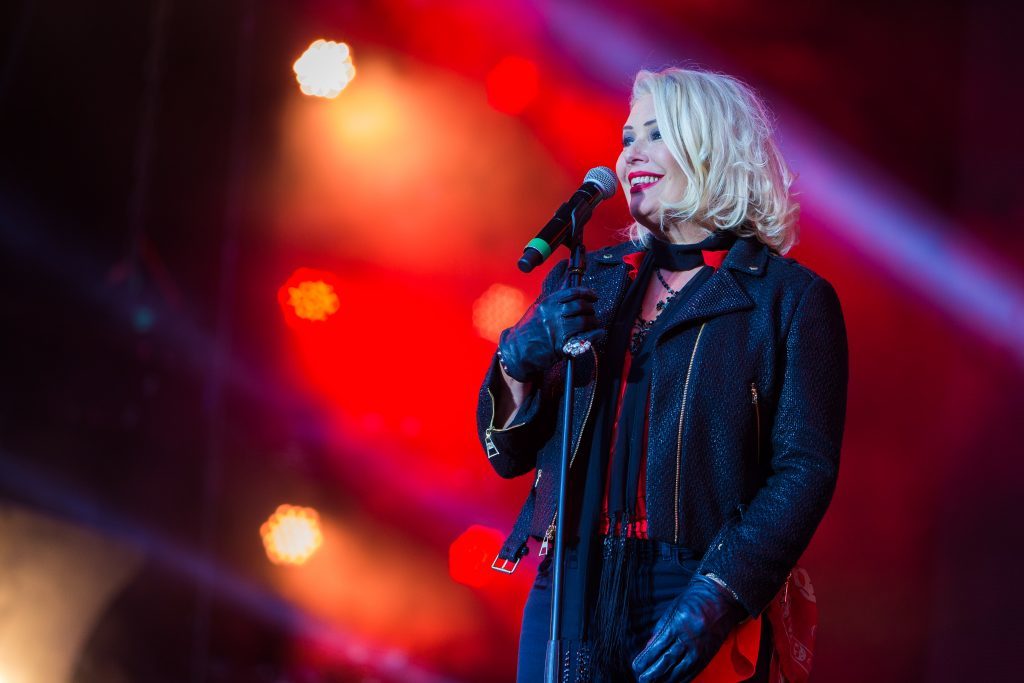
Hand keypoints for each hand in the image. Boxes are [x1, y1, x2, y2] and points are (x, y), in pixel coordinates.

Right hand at [497, 286, 601, 381]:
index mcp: (548, 303)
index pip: (573, 292)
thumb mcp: (540, 306)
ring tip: (592, 324)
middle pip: (581, 307)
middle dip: (590, 309)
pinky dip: (595, 335)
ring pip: (584, 322)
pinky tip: (598, 333)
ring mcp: (557, 331)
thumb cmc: (529, 328)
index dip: (587, 293)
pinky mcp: (561, 347)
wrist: (516, 350)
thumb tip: (566, 268)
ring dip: (593, 322)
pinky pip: (584, 339)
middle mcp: (553, 315)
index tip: (594, 296)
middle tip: (591, 312)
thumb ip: (556, 292)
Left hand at [631, 573, 746, 682]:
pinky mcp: (708, 655)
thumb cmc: (694, 600)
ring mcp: (700, 649)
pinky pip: (693, 671)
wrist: (721, 598)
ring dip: (665, 679)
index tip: (636, 667)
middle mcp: (689, 639)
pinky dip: (681, 679)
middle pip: (667, 661)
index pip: (658, 647)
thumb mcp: (673, 610)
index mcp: (678, 625)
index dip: (646, 659)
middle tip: (642, 679)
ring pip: (680, 670)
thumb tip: (648, 648)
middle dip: (653, 673)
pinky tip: (673, 682)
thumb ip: (660, 630)